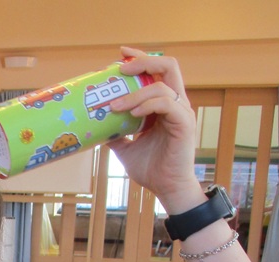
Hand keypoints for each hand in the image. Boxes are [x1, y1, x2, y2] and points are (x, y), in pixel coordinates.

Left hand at [108, 46, 206, 213]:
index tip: (120, 54)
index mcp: (164, 105)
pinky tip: (132, 114)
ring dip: (135, 92)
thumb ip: (115, 134)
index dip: (140, 58)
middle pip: (168, 65)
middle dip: (143, 61)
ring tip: (114, 106)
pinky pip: (166, 104)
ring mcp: (182, 113)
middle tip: (119, 68)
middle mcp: (176, 104)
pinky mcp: (184, 124)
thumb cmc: (151, 169)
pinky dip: (148, 104)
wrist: (167, 189)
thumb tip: (94, 126)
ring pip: (162, 85)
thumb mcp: (125, 148)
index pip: (157, 71)